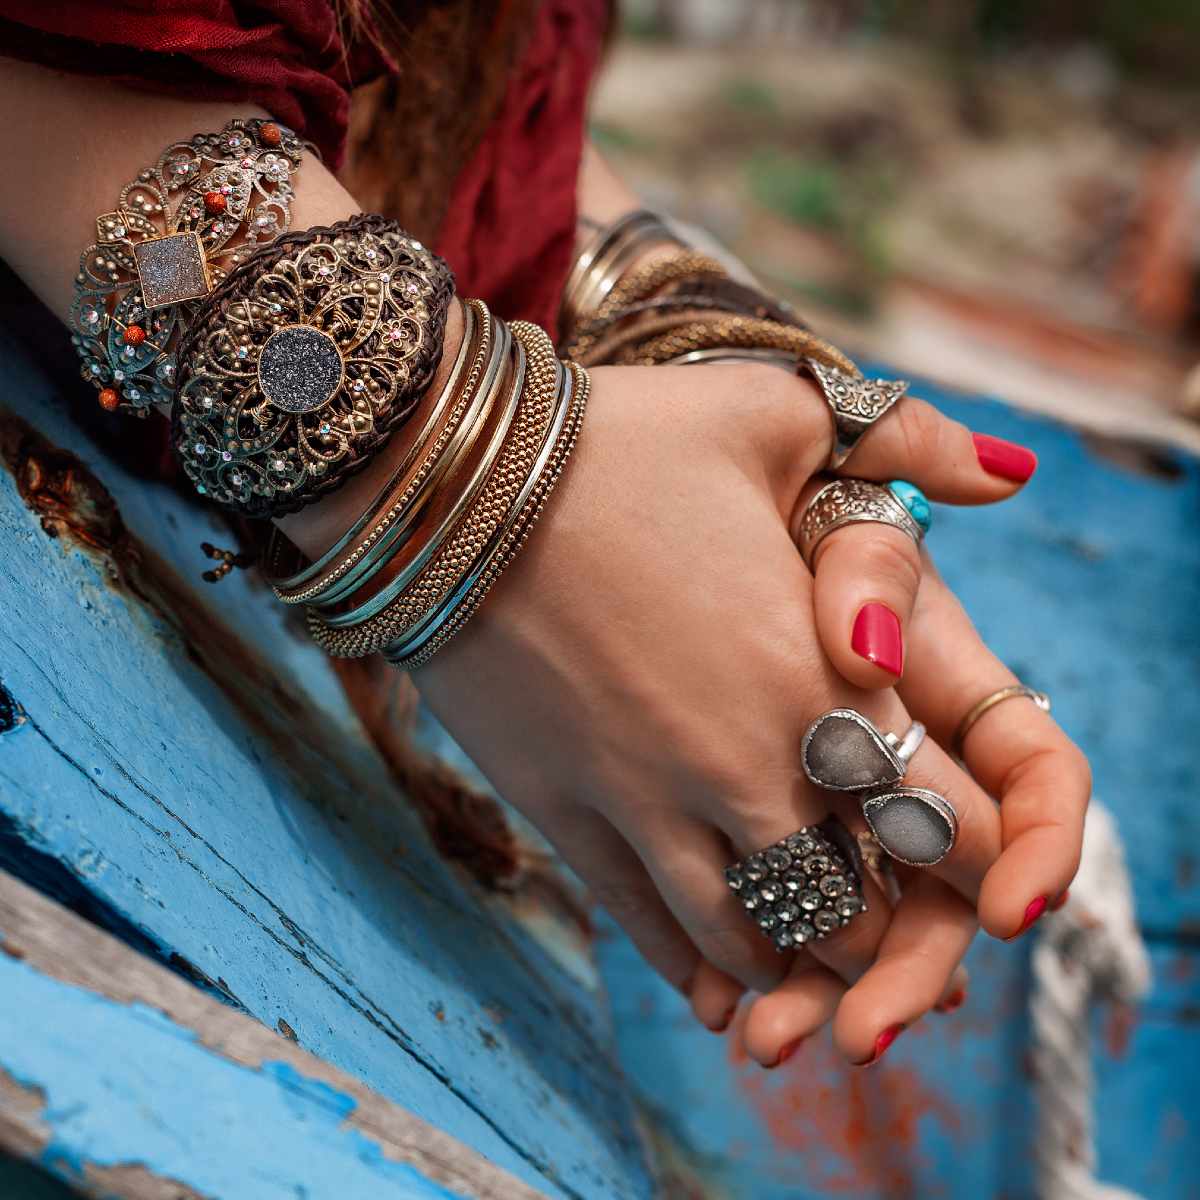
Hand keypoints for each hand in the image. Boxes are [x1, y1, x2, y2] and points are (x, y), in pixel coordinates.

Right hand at [412, 362, 1089, 1064]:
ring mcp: (648, 803)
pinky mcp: (565, 814)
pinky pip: (648, 924)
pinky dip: (696, 968)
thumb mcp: (776, 414)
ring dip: (793, 957)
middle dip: (890, 924)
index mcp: (818, 677)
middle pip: (854, 899)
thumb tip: (1015, 470)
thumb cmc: (621, 439)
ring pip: (751, 932)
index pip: (941, 813)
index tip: (988, 866)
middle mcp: (746, 765)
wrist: (450, 483)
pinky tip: (716, 993)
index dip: (980, 855)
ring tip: (810, 961)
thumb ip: (909, 443)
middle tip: (900, 929)